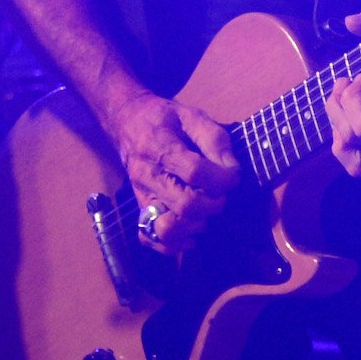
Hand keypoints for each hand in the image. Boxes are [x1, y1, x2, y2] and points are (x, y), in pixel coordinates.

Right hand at [103, 90, 241, 254]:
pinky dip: (174, 244)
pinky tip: (191, 229)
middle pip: (185, 205)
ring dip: (196, 225)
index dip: (222, 179)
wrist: (126, 122)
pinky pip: (150, 238)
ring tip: (205, 211)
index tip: (233, 176)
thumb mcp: (191, 115)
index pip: (195, 172)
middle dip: (213, 204)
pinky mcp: (139, 209)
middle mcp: (147, 176)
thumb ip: (215, 139)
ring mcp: (141, 196)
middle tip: (220, 195)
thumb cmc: (163, 119)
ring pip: (167, 228)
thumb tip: (232, 169)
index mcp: (161, 147)